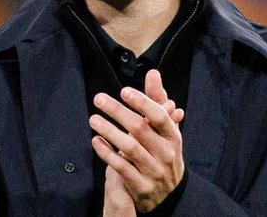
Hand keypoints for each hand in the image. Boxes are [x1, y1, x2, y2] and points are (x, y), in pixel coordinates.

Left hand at [90, 71, 184, 212]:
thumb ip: (157, 100)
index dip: (142, 102)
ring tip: (93, 119)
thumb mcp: (165, 128)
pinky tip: (96, 140)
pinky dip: (107, 153)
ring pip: (130, 148)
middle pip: (140, 129)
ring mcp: (154, 171)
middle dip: (118, 111)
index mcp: (173, 136)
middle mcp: (166, 153)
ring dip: (109, 131)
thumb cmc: (163, 151)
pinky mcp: (141, 186)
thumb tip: (152, 73)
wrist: (169, 194)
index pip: (159, 116)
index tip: (124, 91)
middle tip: (99, 99)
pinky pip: (121, 168)